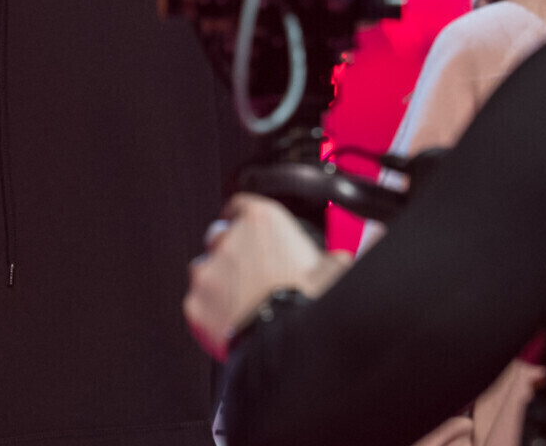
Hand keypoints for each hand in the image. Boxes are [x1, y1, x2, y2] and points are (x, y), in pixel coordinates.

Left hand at [183, 193, 351, 360]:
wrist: (285, 341)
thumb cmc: (309, 302)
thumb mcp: (336, 269)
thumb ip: (333, 255)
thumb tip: (349, 254)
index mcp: (262, 220)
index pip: (241, 206)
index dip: (244, 219)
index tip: (247, 229)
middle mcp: (229, 239)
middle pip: (219, 236)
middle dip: (230, 251)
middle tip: (250, 273)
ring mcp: (209, 271)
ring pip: (204, 269)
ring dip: (217, 280)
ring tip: (241, 300)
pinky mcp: (196, 302)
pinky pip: (197, 302)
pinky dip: (209, 310)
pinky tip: (230, 319)